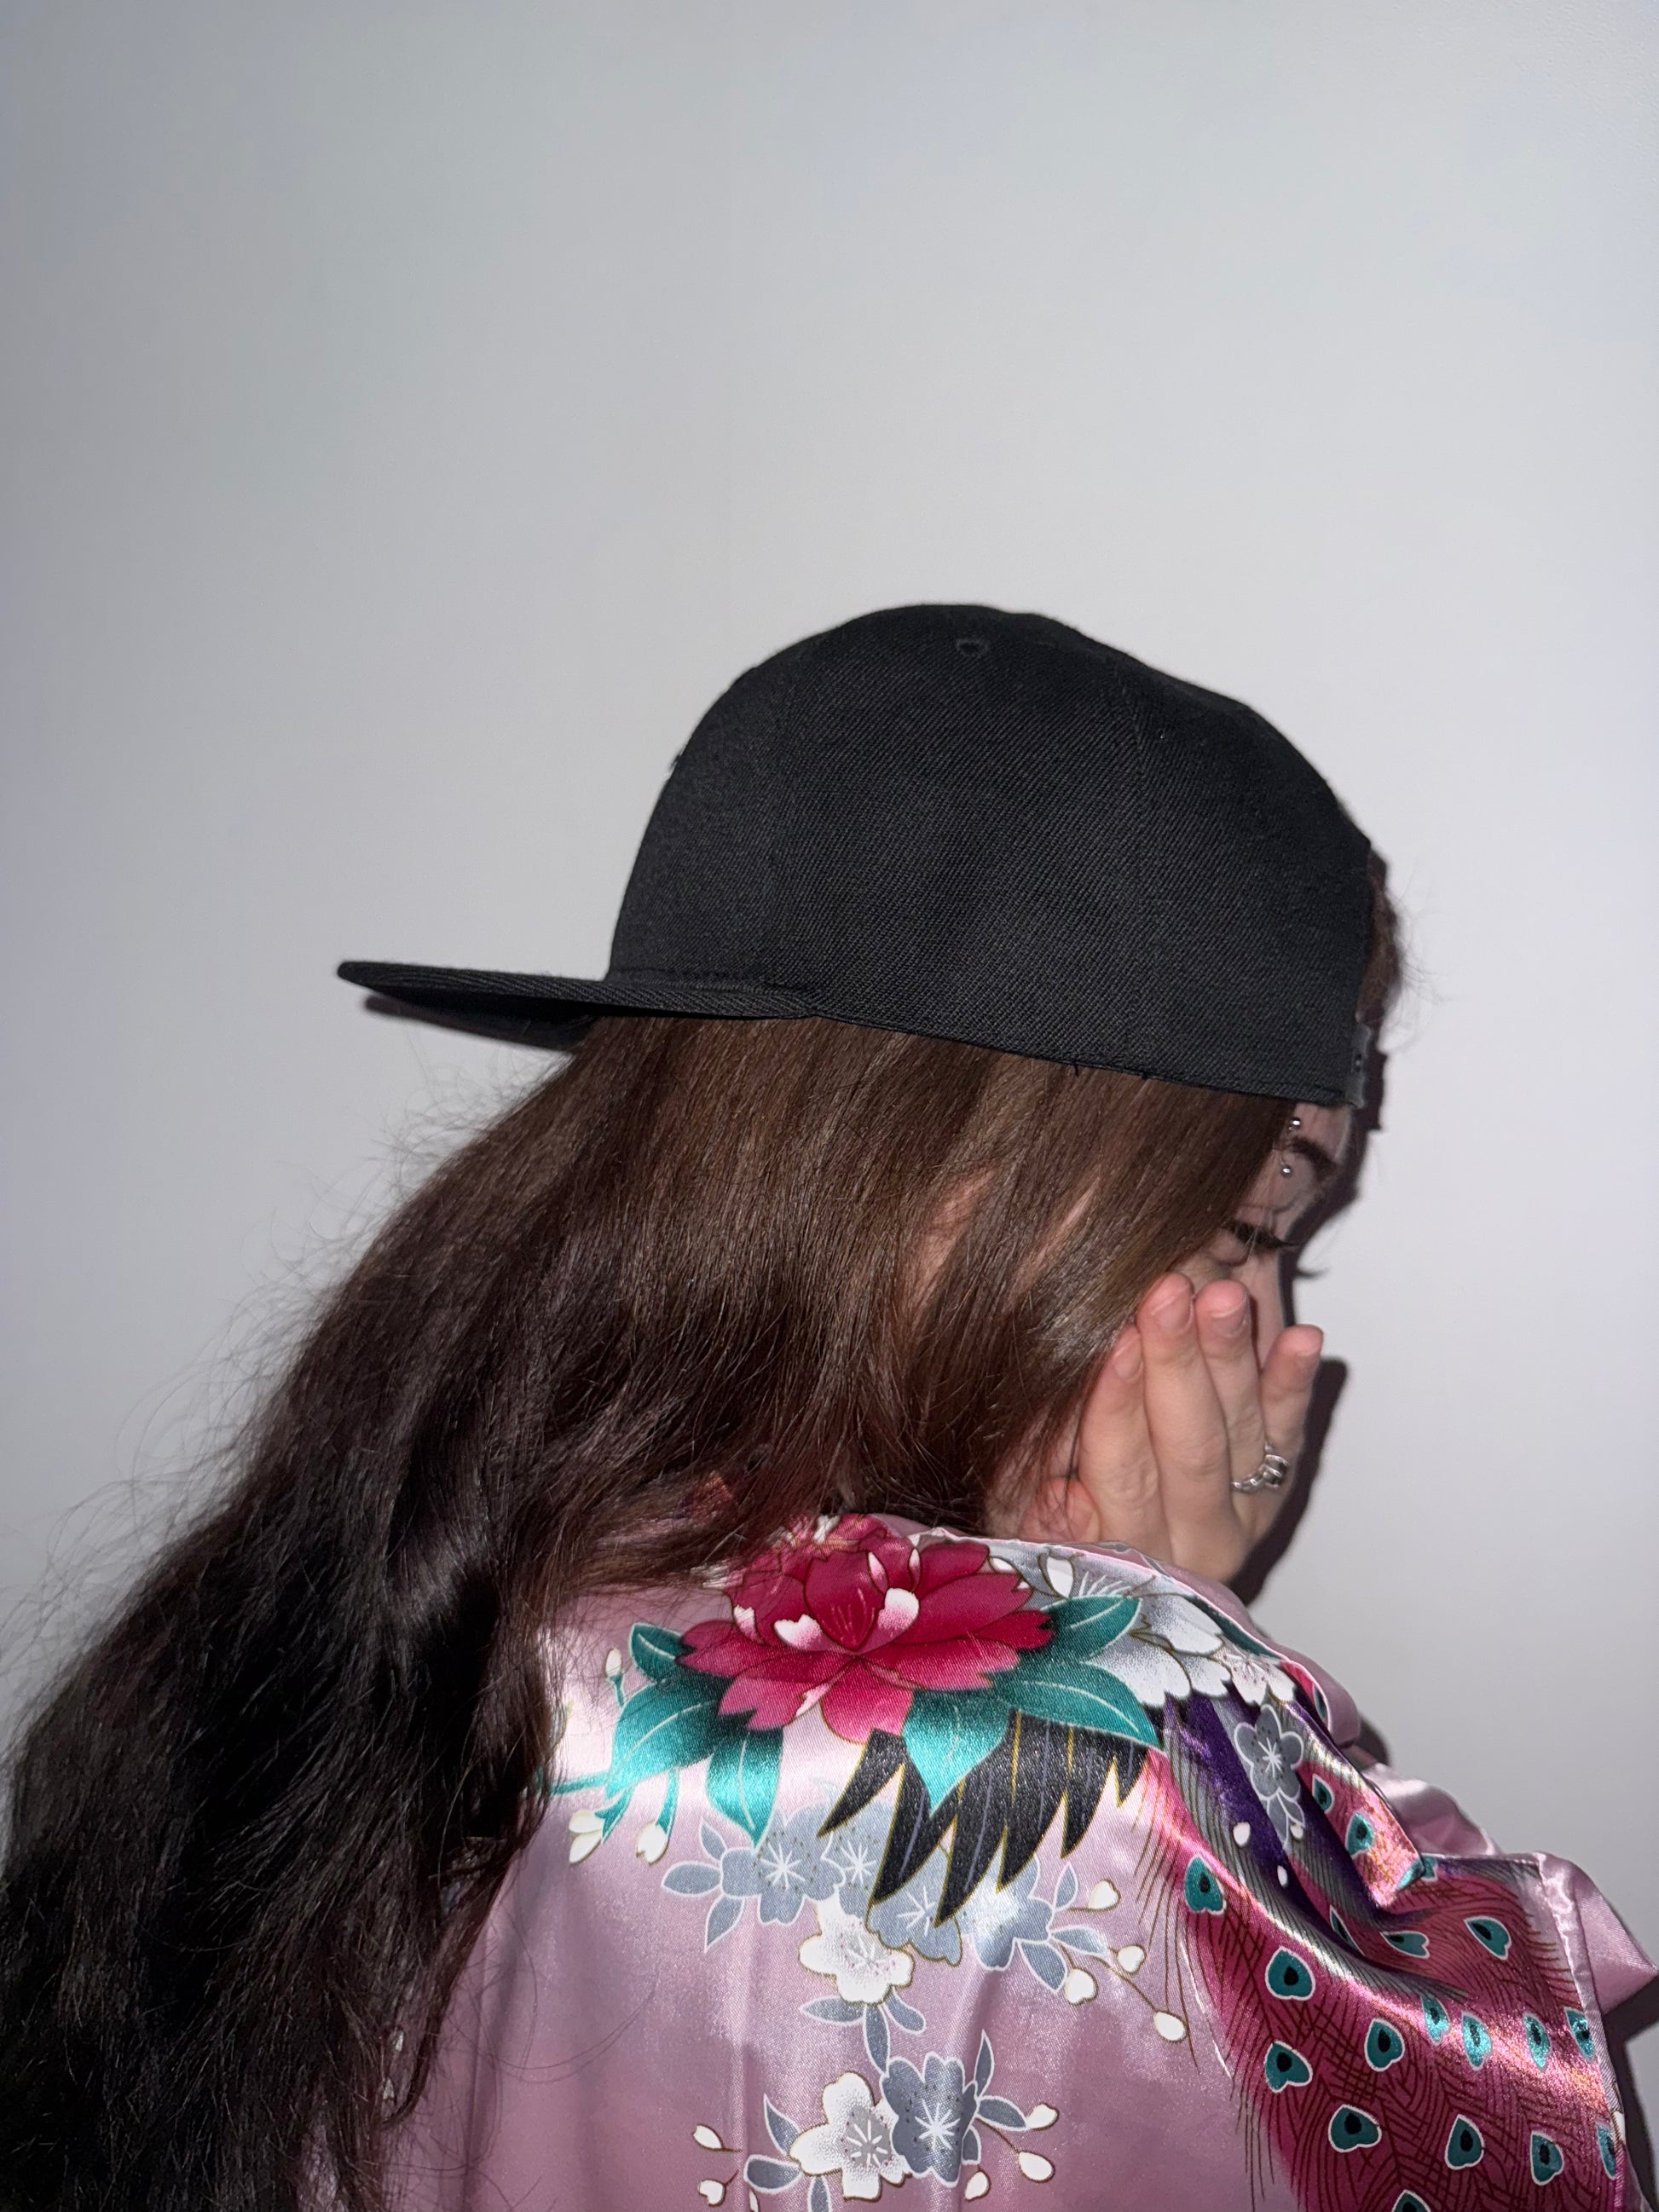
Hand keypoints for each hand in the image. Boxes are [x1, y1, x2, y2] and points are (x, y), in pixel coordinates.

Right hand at [1017, 1272, 1323, 1586]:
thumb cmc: (1061, 1521)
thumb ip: (1044, 1514)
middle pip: (1189, 1446)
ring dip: (1232, 1356)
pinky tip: (1304, 1340)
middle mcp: (1198, 1541)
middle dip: (1177, 1363)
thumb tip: (1062, 1493)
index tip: (1117, 1343)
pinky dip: (1295, 1382)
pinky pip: (1290, 1430)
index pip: (1124, 1472)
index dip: (1118, 1406)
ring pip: (1242, 1431)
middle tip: (1168, 1295)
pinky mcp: (1277, 1481)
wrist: (1133, 1564)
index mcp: (1132, 1553)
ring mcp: (1245, 1511)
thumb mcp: (1028, 1523)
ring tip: (1225, 1296)